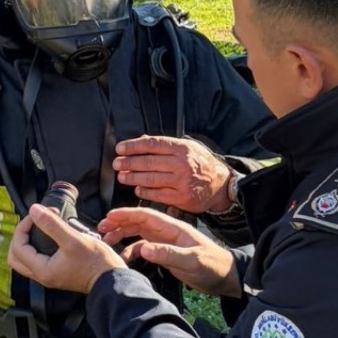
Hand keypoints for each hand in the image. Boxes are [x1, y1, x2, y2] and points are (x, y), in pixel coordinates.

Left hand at [9, 204, 125, 294]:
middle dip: (21, 236)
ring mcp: (49, 276)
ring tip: (39, 228)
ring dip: (27, 243)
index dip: (23, 227)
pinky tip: (48, 237)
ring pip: (25, 259)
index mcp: (42, 270)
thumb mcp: (73, 239)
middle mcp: (42, 276)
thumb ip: (52, 225)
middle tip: (34, 222)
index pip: (19, 247)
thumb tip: (34, 210)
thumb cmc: (96, 262)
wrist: (111, 279)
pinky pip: (36, 261)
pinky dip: (36, 248)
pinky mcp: (56, 273)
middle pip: (16, 256)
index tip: (37, 215)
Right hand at [99, 207, 240, 297]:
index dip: (126, 214)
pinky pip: (144, 248)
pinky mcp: (166, 253)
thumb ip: (168, 254)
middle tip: (101, 229)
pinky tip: (123, 257)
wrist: (225, 278)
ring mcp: (166, 242)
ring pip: (138, 234)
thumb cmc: (213, 266)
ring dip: (122, 235)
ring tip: (106, 240)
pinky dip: (131, 250)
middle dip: (119, 223)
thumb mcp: (191, 260)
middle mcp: (167, 232)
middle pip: (138, 222)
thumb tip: (142, 249)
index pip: (145, 215)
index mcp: (173, 227)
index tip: (108, 217)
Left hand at [114, 136, 233, 213]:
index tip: (120, 148)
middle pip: (148, 162)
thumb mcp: (188, 148)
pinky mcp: (181, 197)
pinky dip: (144, 191)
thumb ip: (166, 145)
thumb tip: (142, 140)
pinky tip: (137, 189)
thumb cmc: (201, 164)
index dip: (133, 146)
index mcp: (182, 148)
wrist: (220, 185)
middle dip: (129, 162)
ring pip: (150, 179)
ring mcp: (181, 182)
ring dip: (133, 178)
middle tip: (117, 163)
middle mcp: (182, 164)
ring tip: (122, 176)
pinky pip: (157, 194)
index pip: (152, 144)